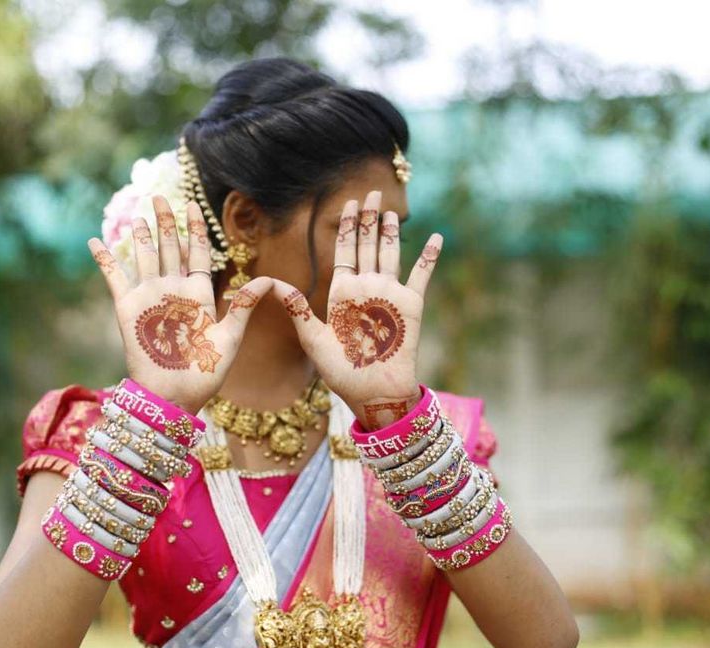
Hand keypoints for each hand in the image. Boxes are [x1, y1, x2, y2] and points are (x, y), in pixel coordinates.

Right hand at [89, 195, 271, 413]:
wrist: (172, 397)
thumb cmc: (204, 373)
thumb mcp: (229, 337)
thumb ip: (245, 307)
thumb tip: (270, 280)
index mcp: (198, 295)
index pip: (196, 253)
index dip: (195, 229)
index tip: (193, 205)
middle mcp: (172, 291)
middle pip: (169, 247)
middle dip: (166, 222)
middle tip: (161, 196)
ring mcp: (148, 297)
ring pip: (144, 256)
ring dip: (141, 235)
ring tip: (138, 214)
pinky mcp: (127, 308)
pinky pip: (114, 277)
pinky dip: (104, 259)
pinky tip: (94, 241)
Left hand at [271, 190, 442, 429]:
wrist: (373, 392)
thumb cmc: (341, 373)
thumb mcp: (313, 340)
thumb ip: (297, 310)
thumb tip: (273, 284)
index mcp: (342, 293)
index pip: (343, 251)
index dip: (345, 227)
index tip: (346, 205)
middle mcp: (366, 288)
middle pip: (367, 245)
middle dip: (368, 219)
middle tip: (371, 193)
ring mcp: (390, 294)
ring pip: (391, 253)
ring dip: (391, 231)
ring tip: (392, 209)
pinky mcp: (411, 305)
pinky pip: (421, 275)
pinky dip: (429, 256)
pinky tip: (436, 237)